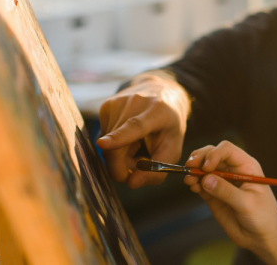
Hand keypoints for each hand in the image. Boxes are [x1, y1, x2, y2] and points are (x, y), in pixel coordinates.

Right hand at [97, 70, 188, 188]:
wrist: (160, 92)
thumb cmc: (169, 125)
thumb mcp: (173, 148)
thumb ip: (157, 170)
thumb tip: (131, 184)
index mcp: (157, 111)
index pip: (135, 126)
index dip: (119, 138)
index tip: (103, 144)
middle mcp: (135, 103)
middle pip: (116, 145)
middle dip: (122, 168)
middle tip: (137, 171)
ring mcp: (117, 103)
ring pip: (107, 146)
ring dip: (121, 157)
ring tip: (138, 146)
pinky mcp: (105, 107)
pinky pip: (104, 138)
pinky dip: (115, 146)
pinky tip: (129, 138)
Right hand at [184, 141, 276, 256]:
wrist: (263, 237)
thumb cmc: (263, 217)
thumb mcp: (247, 203)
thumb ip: (227, 191)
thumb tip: (206, 179)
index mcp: (246, 166)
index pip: (227, 150)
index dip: (214, 154)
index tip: (207, 167)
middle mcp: (233, 170)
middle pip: (212, 154)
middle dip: (199, 158)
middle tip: (190, 167)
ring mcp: (222, 182)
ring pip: (203, 168)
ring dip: (194, 170)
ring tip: (189, 180)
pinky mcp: (214, 195)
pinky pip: (200, 183)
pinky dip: (194, 183)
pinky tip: (192, 187)